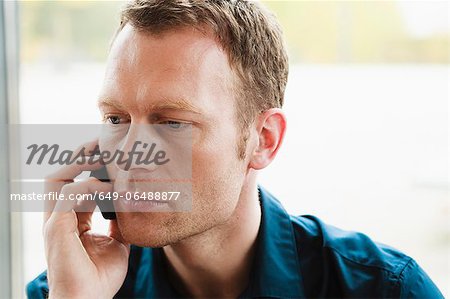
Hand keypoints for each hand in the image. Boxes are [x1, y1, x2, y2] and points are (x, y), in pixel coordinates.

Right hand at [43, 140, 129, 298]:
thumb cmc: (100, 276)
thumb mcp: (117, 242)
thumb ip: (119, 223)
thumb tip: (130, 207)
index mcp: (70, 220)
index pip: (74, 183)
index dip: (91, 167)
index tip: (112, 154)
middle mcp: (58, 217)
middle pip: (59, 174)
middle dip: (79, 156)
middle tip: (103, 143)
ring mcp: (54, 222)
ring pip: (56, 178)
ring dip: (78, 161)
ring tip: (101, 152)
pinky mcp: (56, 228)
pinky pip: (69, 193)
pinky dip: (90, 185)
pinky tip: (110, 188)